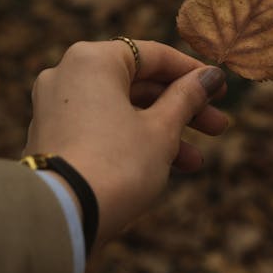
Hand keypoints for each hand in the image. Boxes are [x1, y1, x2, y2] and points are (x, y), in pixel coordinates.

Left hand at [24, 40, 227, 244]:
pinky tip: (164, 169)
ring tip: (195, 162)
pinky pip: (102, 128)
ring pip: (122, 109)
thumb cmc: (117, 165)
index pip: (153, 55)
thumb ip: (188, 98)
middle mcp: (68, 75)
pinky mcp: (53, 138)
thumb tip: (211, 76)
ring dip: (162, 131)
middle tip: (217, 126)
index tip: (220, 88)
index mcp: (93, 60)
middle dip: (181, 108)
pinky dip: (133, 141)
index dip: (192, 72)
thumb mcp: (162, 130)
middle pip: (137, 84)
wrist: (62, 218)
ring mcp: (55, 108)